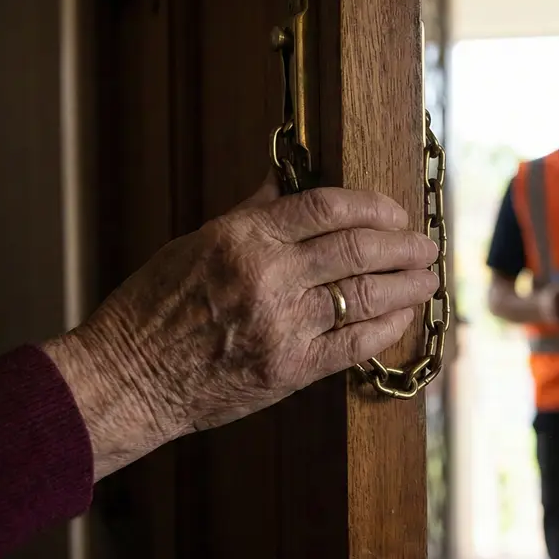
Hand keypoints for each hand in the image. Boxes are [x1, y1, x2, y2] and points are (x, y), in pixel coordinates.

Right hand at [44, 177, 439, 478]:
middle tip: (426, 244)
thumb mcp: (195, 244)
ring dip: (408, 283)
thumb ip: (250, 214)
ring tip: (428, 277)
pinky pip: (356, 343)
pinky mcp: (291, 368)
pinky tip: (402, 316)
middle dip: (403, 243)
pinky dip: (387, 326)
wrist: (129, 379)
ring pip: (367, 294)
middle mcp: (267, 277)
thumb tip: (285, 179)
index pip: (326, 207)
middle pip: (358, 247)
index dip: (372, 205)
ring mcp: (282, 324)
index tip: (394, 210)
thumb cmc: (153, 310)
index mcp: (242, 238)